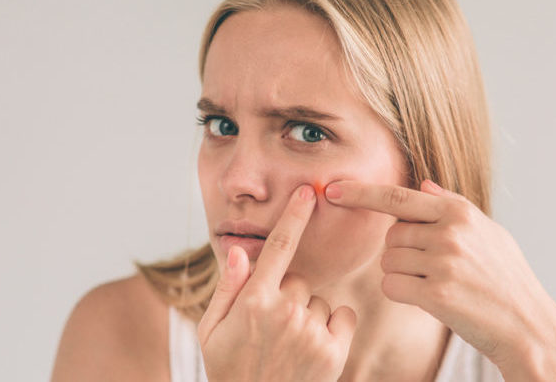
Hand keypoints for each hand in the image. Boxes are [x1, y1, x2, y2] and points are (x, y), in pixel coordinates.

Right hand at [197, 184, 356, 381]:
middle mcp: (284, 312)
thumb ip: (228, 288)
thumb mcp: (212, 330)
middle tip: (273, 328)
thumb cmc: (229, 369)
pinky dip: (335, 326)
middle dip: (289, 296)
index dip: (294, 216)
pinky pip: (343, 315)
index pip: (278, 248)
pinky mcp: (334, 351)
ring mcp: (311, 331)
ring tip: (290, 345)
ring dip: (310, 315)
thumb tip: (239, 251)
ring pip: (321, 300)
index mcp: (253, 302)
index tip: (309, 192)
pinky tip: (314, 347)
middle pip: (299, 280)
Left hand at [323, 179, 555, 371]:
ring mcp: (443, 264)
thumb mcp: (488, 232)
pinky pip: (391, 286)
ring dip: (403, 275)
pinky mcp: (436, 295)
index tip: (331, 190)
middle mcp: (450, 233)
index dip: (360, 194)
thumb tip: (423, 186)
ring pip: (388, 262)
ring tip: (439, 284)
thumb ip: (452, 206)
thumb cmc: (506, 277)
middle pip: (391, 236)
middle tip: (436, 268)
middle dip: (403, 252)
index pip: (397, 197)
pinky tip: (430, 299)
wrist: (529, 325)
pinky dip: (402, 293)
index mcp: (460, 212)